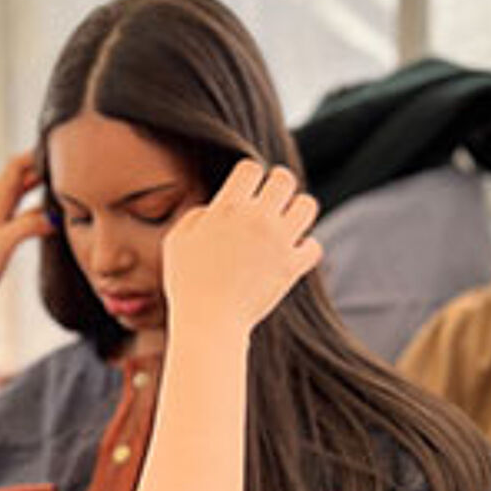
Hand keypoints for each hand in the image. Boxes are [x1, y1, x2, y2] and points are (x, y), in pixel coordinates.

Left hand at [0, 151, 54, 316]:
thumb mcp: (3, 243)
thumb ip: (27, 225)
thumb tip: (54, 216)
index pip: (16, 168)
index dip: (34, 155)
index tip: (57, 150)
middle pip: (21, 179)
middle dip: (42, 169)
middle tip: (67, 167)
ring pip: (24, 199)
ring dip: (42, 191)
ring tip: (65, 189)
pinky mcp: (3, 242)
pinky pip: (25, 219)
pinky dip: (40, 215)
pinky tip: (53, 222)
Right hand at [162, 161, 319, 333]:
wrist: (208, 322)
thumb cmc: (186, 284)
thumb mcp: (176, 243)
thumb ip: (196, 217)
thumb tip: (213, 208)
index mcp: (228, 208)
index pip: (251, 168)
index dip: (249, 176)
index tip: (246, 191)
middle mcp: (257, 219)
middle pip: (284, 179)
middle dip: (278, 185)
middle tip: (272, 200)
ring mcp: (279, 242)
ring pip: (308, 205)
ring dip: (298, 211)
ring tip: (286, 223)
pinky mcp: (292, 267)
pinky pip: (314, 245)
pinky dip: (306, 248)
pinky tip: (291, 254)